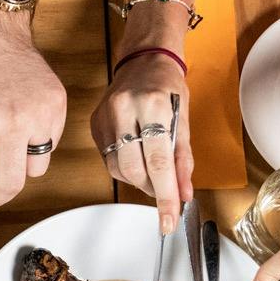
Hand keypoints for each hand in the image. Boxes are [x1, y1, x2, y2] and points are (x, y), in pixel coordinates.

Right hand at [90, 49, 190, 233]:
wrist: (143, 60)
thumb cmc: (168, 86)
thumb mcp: (184, 118)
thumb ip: (183, 159)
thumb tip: (184, 193)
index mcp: (153, 106)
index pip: (159, 163)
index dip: (165, 196)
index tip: (169, 220)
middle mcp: (125, 110)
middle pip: (134, 170)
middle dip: (152, 189)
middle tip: (165, 191)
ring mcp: (106, 117)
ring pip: (118, 169)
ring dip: (139, 179)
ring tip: (153, 170)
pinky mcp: (95, 124)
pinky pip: (108, 159)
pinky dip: (125, 167)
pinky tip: (137, 156)